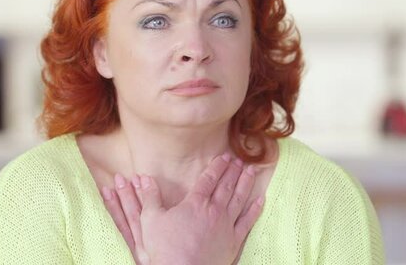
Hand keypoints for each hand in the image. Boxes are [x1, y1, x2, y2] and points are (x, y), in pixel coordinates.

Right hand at [102, 154, 263, 264]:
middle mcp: (214, 211)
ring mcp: (226, 226)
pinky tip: (261, 200)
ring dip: (246, 183)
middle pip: (227, 185)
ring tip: (252, 171)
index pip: (209, 179)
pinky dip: (255, 210)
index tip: (225, 156)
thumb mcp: (151, 220)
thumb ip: (150, 197)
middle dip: (234, 171)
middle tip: (240, 159)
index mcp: (195, 203)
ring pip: (239, 199)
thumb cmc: (166, 249)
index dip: (218, 166)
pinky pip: (247, 222)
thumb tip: (144, 178)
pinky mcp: (233, 241)